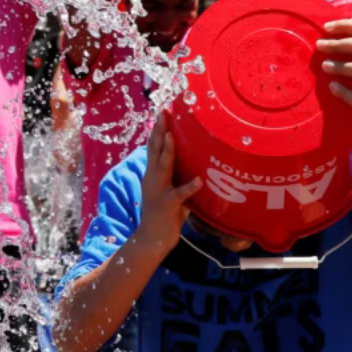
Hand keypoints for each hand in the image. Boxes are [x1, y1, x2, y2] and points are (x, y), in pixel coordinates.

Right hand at [132, 114, 202, 257]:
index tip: (161, 113)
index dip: (156, 130)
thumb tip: (195, 166)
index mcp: (153, 174)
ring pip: (162, 166)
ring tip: (172, 136)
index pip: (153, 148)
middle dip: (158, 131)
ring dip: (167, 151)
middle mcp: (152, 178)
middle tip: (162, 113)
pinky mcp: (167, 205)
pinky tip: (199, 181)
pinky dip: (189, 187)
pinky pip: (180, 194)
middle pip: (154, 150)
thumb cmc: (166, 215)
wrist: (152, 238)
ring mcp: (158, 191)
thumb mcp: (171, 191)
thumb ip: (178, 178)